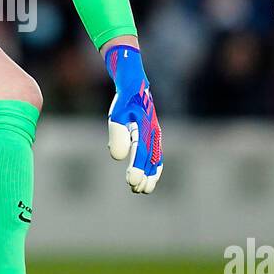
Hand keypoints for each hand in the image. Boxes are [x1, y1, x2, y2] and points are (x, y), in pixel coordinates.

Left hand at [104, 44, 162, 193]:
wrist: (135, 84)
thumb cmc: (124, 100)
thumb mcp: (116, 114)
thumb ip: (118, 134)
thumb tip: (117, 157)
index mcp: (144, 126)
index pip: (140, 152)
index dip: (137, 168)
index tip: (131, 182)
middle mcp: (153, 132)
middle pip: (151, 158)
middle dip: (145, 175)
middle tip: (136, 190)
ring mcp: (155, 134)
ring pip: (156, 158)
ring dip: (150, 174)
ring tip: (143, 189)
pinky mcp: (153, 135)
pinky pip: (156, 154)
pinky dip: (154, 167)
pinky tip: (150, 177)